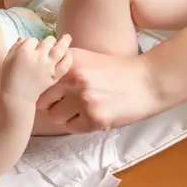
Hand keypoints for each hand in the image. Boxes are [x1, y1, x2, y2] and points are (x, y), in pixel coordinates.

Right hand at [0, 35, 72, 101]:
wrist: (17, 95)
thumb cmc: (9, 77)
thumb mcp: (7, 58)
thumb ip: (16, 46)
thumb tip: (23, 38)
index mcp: (25, 51)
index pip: (32, 40)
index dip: (31, 42)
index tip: (30, 48)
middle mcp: (38, 56)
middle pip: (48, 41)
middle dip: (48, 40)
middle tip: (49, 42)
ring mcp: (48, 66)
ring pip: (60, 49)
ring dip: (65, 41)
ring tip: (67, 37)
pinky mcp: (54, 76)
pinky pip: (65, 64)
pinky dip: (68, 58)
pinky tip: (68, 53)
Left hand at [36, 48, 156, 133]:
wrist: (148, 81)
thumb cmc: (115, 71)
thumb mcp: (86, 58)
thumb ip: (62, 65)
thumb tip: (37, 78)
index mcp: (69, 63)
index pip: (39, 84)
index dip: (43, 91)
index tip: (51, 94)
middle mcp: (73, 80)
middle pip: (42, 103)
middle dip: (52, 105)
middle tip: (65, 105)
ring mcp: (84, 100)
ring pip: (55, 118)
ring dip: (65, 117)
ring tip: (80, 110)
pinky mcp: (95, 118)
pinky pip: (72, 128)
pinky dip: (79, 125)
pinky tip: (92, 116)